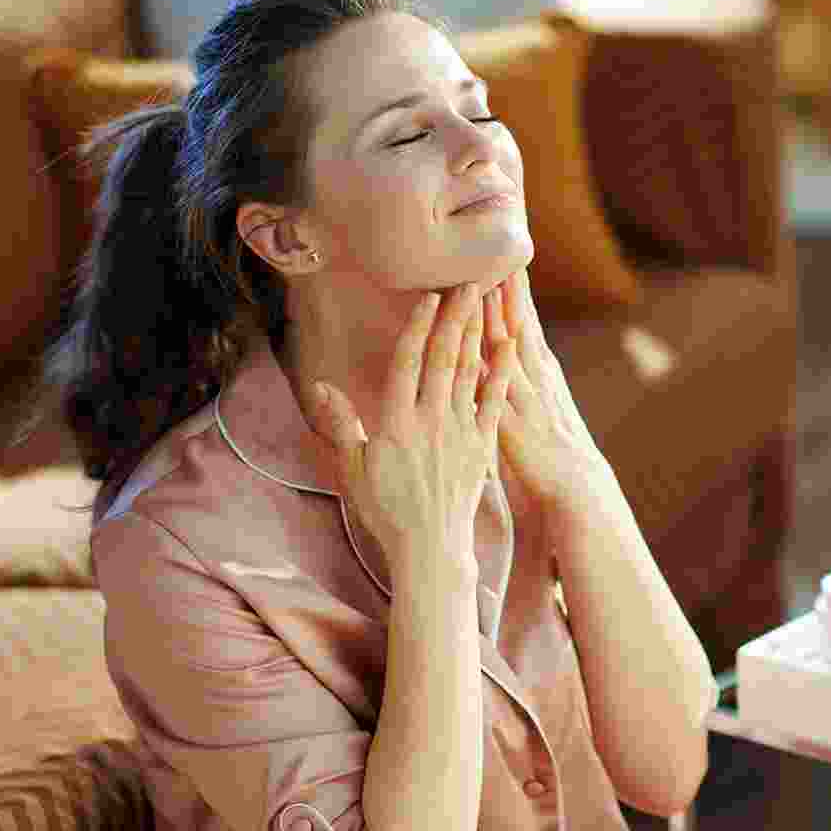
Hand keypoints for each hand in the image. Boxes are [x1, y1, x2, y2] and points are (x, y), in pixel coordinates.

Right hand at [310, 283, 515, 566]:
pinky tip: (508, 346)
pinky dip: (501, 372)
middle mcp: (430, 420)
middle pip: (443, 358)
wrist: (430, 547)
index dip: (418, 327)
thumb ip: (341, 423)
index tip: (429, 297)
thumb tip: (321, 386)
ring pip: (468, 372)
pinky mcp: (482, 446)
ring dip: (476, 334)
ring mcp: (459, 431)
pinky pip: (493, 402)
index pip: (408, 363)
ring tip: (484, 301)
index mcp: (396, 423)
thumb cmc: (386, 510)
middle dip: (455, 317)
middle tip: (467, 282)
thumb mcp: (353, 468)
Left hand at [477, 267, 609, 515]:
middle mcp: (537, 376)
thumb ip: (517, 381)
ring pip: (509, 345)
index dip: (514, 289)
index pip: (525, 320)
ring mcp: (528, 398)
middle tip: (497, 248)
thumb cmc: (552, 456)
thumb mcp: (537, 408)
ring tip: (488, 275)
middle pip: (518, 321)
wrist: (577, 493)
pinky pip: (500, 386)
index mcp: (541, 371)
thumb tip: (504, 353)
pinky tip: (486, 338)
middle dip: (508, 285)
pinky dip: (493, 360)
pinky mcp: (516, 423)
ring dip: (498, 312)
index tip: (505, 254)